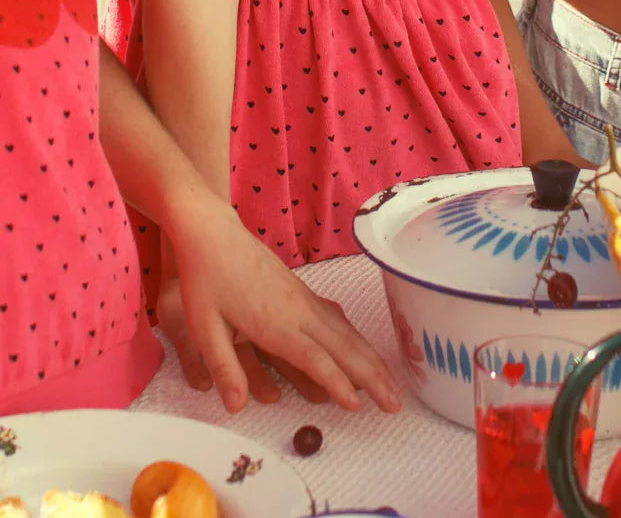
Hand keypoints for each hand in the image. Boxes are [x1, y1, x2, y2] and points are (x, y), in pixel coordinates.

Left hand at [162, 194, 401, 415]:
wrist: (214, 234)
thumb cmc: (205, 279)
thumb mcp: (203, 326)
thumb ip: (223, 367)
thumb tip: (237, 407)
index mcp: (274, 320)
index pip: (313, 356)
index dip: (336, 381)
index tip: (357, 405)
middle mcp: (297, 309)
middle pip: (342, 345)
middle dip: (371, 375)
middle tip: (394, 404)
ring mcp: (304, 299)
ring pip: (346, 331)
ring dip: (371, 358)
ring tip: (391, 386)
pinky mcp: (303, 293)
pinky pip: (338, 320)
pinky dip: (357, 340)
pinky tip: (364, 353)